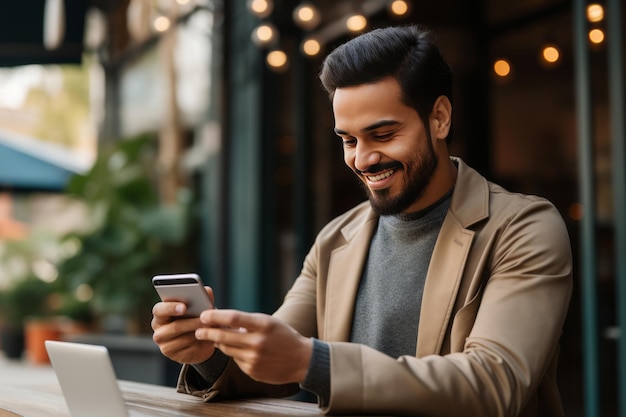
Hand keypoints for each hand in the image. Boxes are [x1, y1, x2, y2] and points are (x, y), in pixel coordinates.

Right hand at [151, 286, 215, 363]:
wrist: (197, 340)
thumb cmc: (194, 318)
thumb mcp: (197, 307)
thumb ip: (201, 297)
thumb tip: (207, 290)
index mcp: (160, 315)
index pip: (159, 310)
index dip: (170, 308)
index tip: (184, 307)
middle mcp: (159, 331)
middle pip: (174, 327)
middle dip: (192, 322)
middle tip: (204, 318)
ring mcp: (165, 346)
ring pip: (183, 339)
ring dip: (199, 333)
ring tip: (211, 327)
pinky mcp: (175, 356)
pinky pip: (189, 350)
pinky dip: (200, 344)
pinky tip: (209, 339)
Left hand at [195, 310, 312, 384]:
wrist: (301, 360)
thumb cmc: (283, 336)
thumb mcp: (269, 323)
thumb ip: (247, 322)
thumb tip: (222, 321)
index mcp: (263, 325)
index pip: (233, 317)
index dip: (215, 316)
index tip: (204, 315)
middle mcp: (258, 342)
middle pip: (224, 335)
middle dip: (208, 332)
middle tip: (198, 330)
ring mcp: (254, 358)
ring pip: (227, 349)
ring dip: (218, 342)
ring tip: (213, 338)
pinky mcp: (252, 370)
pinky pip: (235, 359)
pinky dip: (233, 353)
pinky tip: (237, 349)